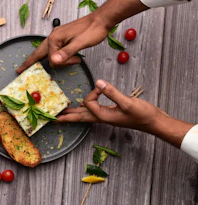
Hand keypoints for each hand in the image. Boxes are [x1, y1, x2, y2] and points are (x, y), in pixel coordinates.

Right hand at [16, 0, 148, 73]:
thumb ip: (66, 53)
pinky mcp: (62, 38)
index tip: (76, 60)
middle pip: (39, 52)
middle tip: (19, 69)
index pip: (52, 58)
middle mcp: (53, 37)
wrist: (100, 21)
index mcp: (55, 38)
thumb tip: (53, 61)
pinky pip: (53, 49)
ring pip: (46, 51)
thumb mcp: (80, 43)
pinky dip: (54, 55)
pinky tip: (57, 58)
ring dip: (50, 59)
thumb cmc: (92, 31)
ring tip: (66, 61)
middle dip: (30, 61)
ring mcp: (57, 37)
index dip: (63, 63)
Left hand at [58, 80, 193, 146]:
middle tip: (52, 119)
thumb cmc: (142, 114)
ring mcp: (105, 116)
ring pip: (85, 115)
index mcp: (103, 116)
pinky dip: (84, 110)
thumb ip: (112, 93)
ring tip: (63, 115)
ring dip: (73, 114)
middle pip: (79, 117)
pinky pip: (92, 112)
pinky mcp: (110, 113)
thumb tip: (98, 83)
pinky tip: (83, 108)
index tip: (102, 87)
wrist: (153, 122)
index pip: (88, 103)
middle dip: (66, 117)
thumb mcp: (127, 103)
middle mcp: (101, 118)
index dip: (93, 92)